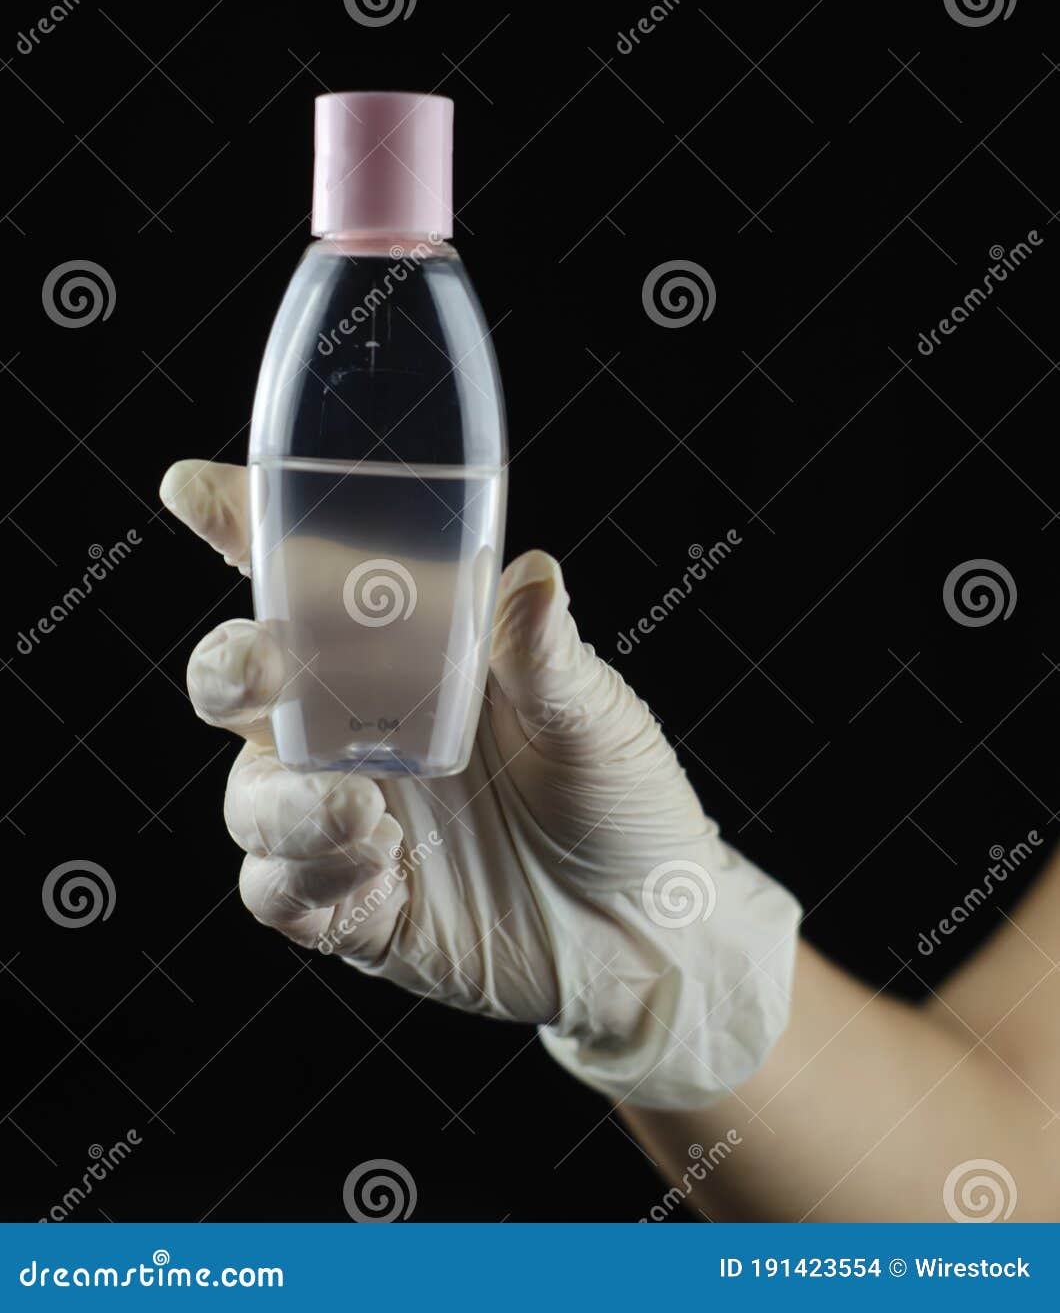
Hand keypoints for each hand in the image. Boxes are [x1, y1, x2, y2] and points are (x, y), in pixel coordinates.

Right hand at [161, 458, 799, 1108]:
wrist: (646, 932)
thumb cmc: (616, 794)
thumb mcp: (595, 715)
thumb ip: (546, 655)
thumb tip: (532, 576)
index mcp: (405, 654)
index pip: (307, 579)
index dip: (241, 527)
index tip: (194, 489)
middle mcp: (355, 729)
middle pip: (242, 682)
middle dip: (228, 666)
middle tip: (261, 669)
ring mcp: (344, 819)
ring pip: (251, 795)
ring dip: (285, 800)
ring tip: (361, 811)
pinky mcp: (351, 907)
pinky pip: (281, 891)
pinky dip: (306, 877)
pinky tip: (373, 867)